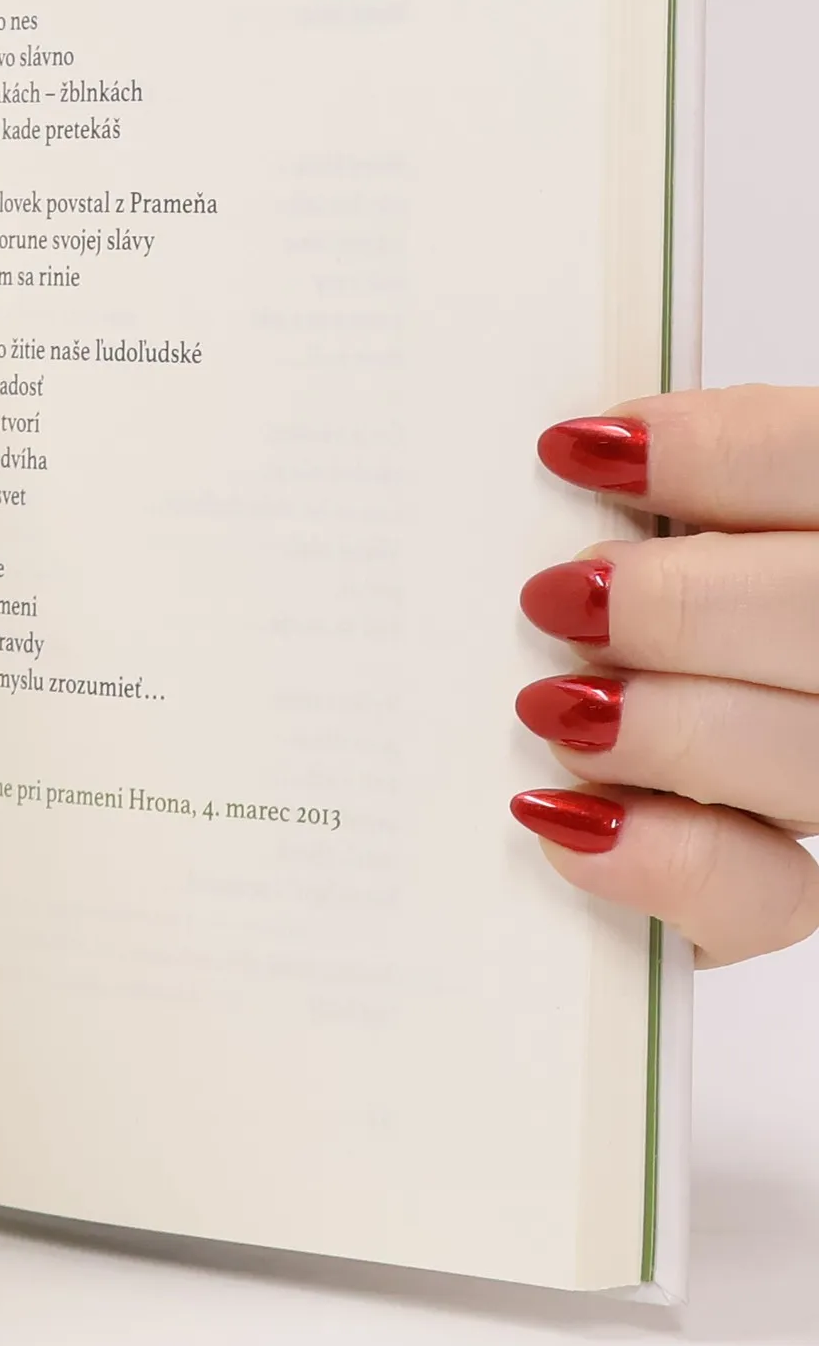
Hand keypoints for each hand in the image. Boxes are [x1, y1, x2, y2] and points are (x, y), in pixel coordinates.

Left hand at [512, 385, 818, 964]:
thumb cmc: (612, 612)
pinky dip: (660, 857)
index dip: (721, 450)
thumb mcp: (644, 529)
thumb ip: (644, 498)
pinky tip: (564, 820)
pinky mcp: (780, 892)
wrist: (591, 796)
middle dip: (684, 605)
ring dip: (666, 727)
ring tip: (553, 706)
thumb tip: (568, 451)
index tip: (577, 451)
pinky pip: (770, 894)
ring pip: (810, 755)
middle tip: (563, 598)